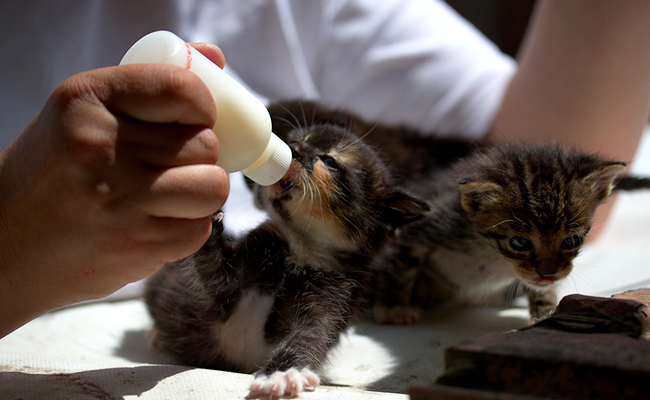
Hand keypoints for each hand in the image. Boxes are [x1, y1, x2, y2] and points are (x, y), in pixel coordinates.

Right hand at [0, 43, 227, 335]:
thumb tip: (215, 56)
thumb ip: (149, 83)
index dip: (203, 106)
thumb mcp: (83, 113)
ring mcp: (121, 200)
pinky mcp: (136, 244)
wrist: (7, 244)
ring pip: (214, 187)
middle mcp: (103, 146)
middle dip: (199, 155)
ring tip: (169, 194)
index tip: (195, 118)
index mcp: (87, 99)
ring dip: (201, 192)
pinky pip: (201, 229)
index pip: (183, 89)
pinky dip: (187, 227)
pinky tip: (155, 223)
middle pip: (206, 143)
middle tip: (170, 165)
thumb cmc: (55, 173)